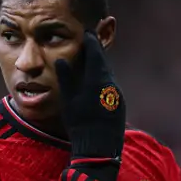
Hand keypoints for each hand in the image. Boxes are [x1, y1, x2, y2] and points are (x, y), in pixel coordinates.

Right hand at [55, 31, 125, 159]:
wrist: (99, 148)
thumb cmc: (80, 124)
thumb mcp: (69, 101)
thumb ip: (66, 79)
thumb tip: (61, 60)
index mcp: (98, 80)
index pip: (95, 54)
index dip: (90, 42)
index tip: (87, 32)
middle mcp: (111, 84)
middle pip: (104, 63)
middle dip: (96, 51)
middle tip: (90, 41)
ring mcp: (117, 94)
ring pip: (108, 74)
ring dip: (100, 66)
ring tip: (91, 59)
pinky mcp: (120, 103)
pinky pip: (111, 85)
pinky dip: (104, 79)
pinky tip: (96, 81)